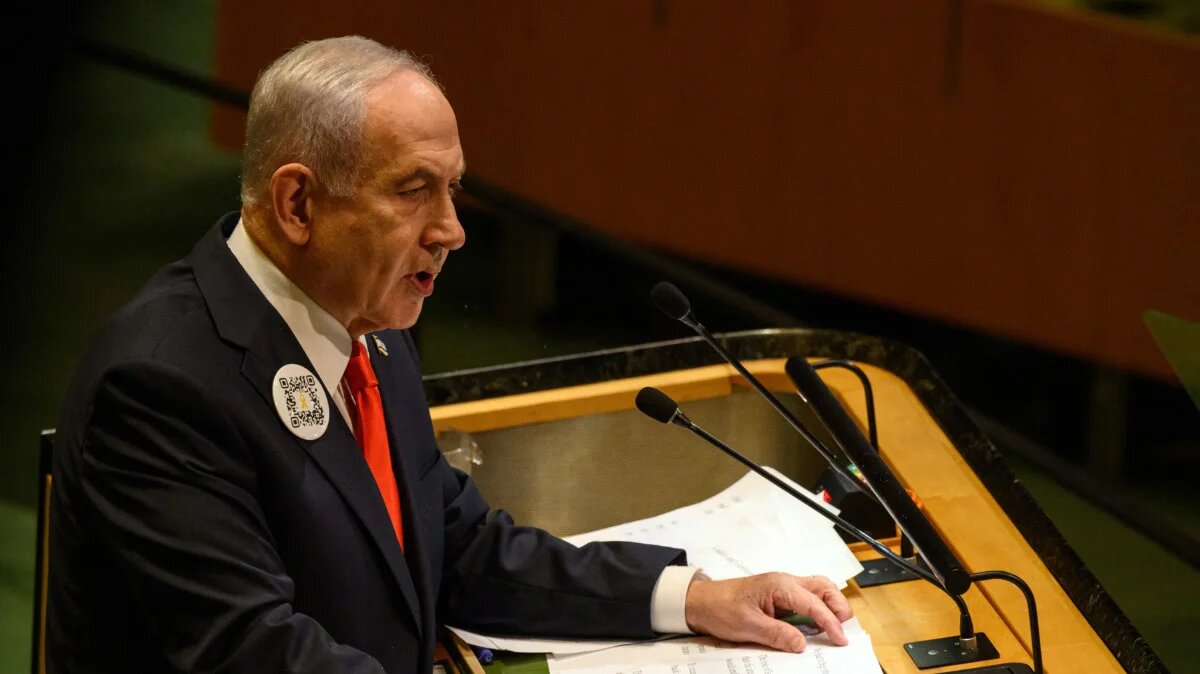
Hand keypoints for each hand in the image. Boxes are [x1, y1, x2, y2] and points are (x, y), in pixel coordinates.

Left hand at [684, 573, 852, 652]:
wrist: (700, 601)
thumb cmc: (720, 607)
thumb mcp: (748, 626)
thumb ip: (777, 634)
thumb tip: (802, 643)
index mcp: (779, 585)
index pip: (814, 603)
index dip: (830, 622)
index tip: (840, 640)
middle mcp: (785, 581)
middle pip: (824, 588)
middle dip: (838, 607)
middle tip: (842, 631)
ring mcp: (783, 587)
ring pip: (817, 590)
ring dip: (829, 606)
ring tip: (832, 629)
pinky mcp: (779, 595)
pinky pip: (805, 598)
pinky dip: (816, 610)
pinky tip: (815, 626)